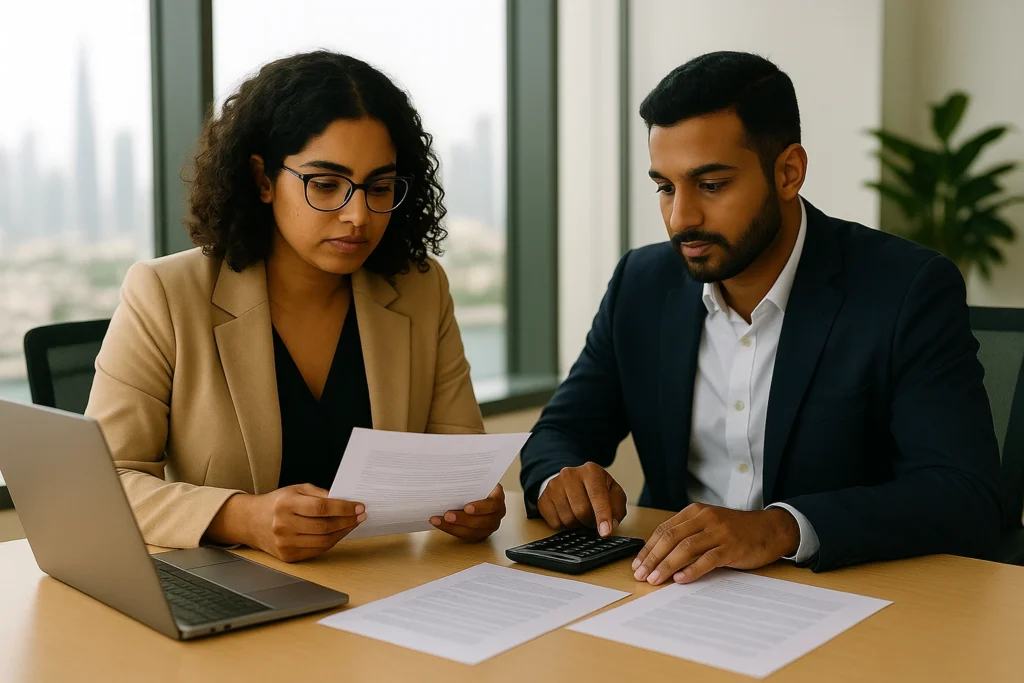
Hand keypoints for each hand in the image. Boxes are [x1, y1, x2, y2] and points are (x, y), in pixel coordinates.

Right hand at [211, 484, 365, 562]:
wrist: (251, 521)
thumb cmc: (278, 503)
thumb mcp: (297, 490)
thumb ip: (320, 494)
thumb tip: (346, 501)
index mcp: (286, 504)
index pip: (321, 507)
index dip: (344, 507)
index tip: (359, 506)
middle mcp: (283, 524)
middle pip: (324, 526)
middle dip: (347, 520)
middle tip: (360, 515)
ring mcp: (285, 543)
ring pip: (323, 541)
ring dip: (343, 532)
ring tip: (353, 524)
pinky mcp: (288, 556)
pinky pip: (317, 550)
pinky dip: (332, 542)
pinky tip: (339, 533)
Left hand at [430, 484, 505, 541]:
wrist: (479, 495)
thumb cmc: (478, 486)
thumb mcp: (479, 480)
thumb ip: (470, 479)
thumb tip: (453, 472)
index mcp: (498, 498)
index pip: (492, 505)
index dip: (480, 508)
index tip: (467, 507)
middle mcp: (496, 515)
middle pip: (480, 521)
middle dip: (462, 519)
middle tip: (447, 515)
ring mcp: (488, 527)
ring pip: (471, 531)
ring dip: (452, 526)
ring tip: (438, 520)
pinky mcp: (478, 534)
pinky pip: (463, 535)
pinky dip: (449, 529)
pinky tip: (438, 523)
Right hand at [537, 463, 626, 536]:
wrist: (571, 481)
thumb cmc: (595, 489)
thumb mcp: (613, 493)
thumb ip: (617, 507)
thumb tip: (612, 524)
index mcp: (591, 471)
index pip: (598, 495)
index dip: (603, 516)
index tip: (605, 532)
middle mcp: (570, 474)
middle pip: (582, 510)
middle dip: (590, 521)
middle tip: (593, 519)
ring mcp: (554, 485)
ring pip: (568, 519)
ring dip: (578, 524)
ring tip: (580, 515)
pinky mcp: (543, 498)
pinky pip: (555, 523)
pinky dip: (564, 525)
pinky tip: (568, 514)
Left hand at [631, 504, 799, 584]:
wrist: (770, 529)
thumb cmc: (736, 531)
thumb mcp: (709, 526)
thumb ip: (688, 536)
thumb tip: (660, 558)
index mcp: (695, 512)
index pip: (664, 530)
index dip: (648, 548)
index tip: (637, 564)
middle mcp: (705, 518)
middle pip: (671, 538)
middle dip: (652, 558)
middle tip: (641, 574)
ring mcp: (719, 532)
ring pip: (686, 548)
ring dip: (667, 565)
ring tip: (655, 579)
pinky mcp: (732, 546)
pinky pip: (708, 559)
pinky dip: (692, 570)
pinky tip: (680, 579)